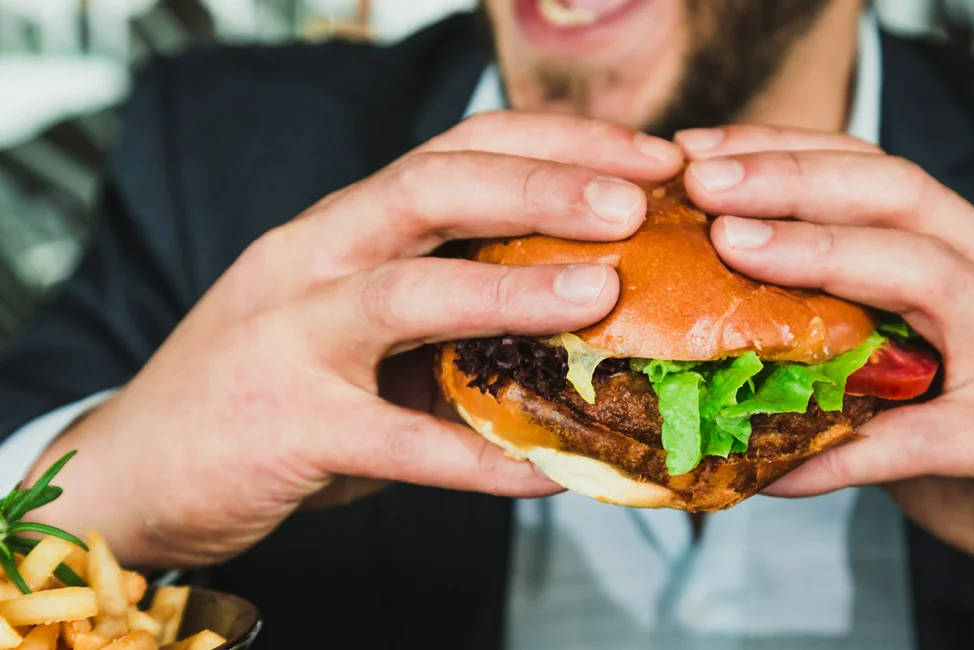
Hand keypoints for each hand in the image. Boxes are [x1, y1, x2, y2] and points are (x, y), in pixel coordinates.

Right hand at [27, 111, 682, 568]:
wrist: (134, 467)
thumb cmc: (267, 387)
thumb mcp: (352, 324)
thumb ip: (443, 310)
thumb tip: (580, 316)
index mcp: (342, 226)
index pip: (456, 150)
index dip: (556, 145)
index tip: (645, 159)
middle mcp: (312, 258)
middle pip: (430, 187)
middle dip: (541, 184)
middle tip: (636, 200)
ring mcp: (289, 339)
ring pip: (404, 293)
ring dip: (510, 289)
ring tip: (600, 293)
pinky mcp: (284, 427)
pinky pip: (396, 443)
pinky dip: (477, 458)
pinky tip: (549, 472)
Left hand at [675, 126, 973, 649]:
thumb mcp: (944, 387)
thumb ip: (867, 362)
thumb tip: (748, 357)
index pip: (887, 176)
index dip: (795, 153)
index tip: (708, 156)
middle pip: (902, 193)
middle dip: (795, 175)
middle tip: (702, 180)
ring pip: (924, 270)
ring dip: (818, 251)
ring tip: (731, 248)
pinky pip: (916, 436)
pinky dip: (837, 449)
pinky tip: (772, 469)